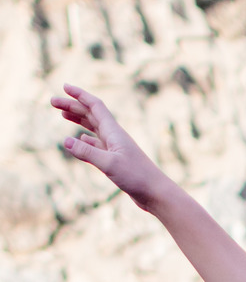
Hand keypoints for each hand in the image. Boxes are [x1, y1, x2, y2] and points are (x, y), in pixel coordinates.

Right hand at [52, 83, 168, 208]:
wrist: (156, 194)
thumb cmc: (137, 178)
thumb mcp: (110, 164)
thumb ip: (87, 153)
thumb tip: (65, 141)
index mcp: (114, 132)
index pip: (95, 106)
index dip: (79, 95)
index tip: (64, 87)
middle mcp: (115, 137)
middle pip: (91, 115)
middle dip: (72, 106)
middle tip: (52, 102)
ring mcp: (116, 148)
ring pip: (93, 128)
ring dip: (78, 120)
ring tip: (63, 115)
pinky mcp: (116, 161)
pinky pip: (97, 145)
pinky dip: (87, 140)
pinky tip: (80, 139)